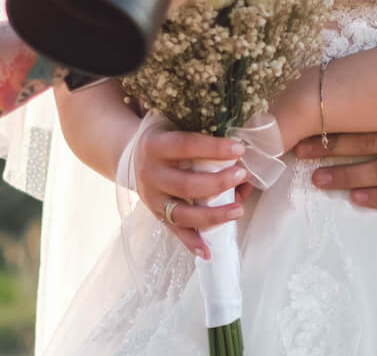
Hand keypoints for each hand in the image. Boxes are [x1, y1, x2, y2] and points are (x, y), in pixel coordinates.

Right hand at [131, 127, 249, 259]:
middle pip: (186, 184)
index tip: (240, 149)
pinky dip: (191, 243)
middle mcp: (150, 174)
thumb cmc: (166, 136)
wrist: (133, 154)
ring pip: (182, 213)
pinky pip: (175, 231)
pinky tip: (208, 252)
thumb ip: (205, 133)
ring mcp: (152, 198)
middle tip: (243, 174)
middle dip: (218, 183)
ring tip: (238, 210)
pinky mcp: (156, 214)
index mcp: (155, 145)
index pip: (186, 145)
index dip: (214, 148)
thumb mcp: (177, 123)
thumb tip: (242, 153)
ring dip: (212, 215)